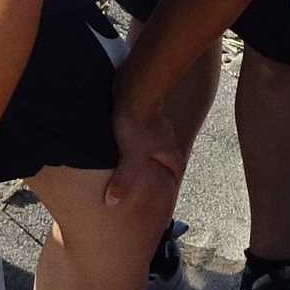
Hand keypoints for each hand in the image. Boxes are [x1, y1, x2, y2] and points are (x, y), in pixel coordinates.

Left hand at [103, 72, 197, 215]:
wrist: (135, 87)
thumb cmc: (139, 121)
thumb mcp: (131, 156)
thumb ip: (124, 180)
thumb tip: (114, 202)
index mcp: (170, 152)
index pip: (176, 172)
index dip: (171, 182)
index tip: (165, 191)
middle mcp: (166, 139)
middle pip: (164, 158)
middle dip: (155, 167)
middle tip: (144, 178)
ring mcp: (155, 124)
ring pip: (150, 143)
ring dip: (141, 151)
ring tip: (127, 161)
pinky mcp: (141, 112)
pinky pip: (138, 130)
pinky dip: (132, 137)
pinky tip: (119, 140)